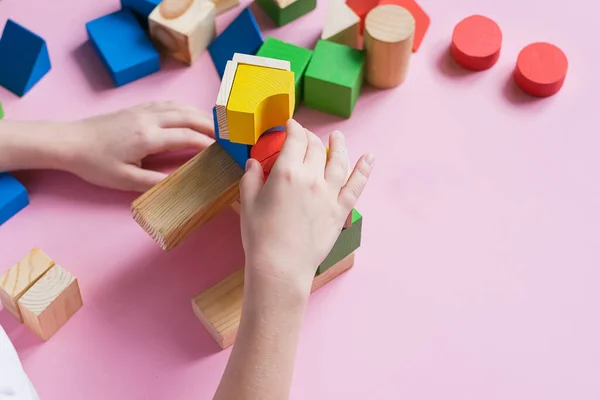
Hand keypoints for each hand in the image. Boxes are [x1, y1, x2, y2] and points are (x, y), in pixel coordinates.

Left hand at [65, 101, 213, 191]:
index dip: (208, 144)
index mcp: (148, 138)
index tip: (223, 151)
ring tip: (215, 125)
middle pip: (188, 116)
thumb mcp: (125, 180)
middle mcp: (149, 119)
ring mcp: (143, 111)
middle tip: (228, 134)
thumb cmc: (95, 164)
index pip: (187, 137)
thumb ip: (154, 182)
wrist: (69, 142)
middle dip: (211, 125)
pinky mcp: (136, 108)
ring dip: (200, 114)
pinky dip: (184, 108)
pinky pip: (167, 104)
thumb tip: (181, 184)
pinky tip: (188, 114)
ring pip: (179, 107)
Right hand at [239, 119, 373, 294]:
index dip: (293, 128)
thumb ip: (251, 178)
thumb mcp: (247, 203)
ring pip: (338, 161)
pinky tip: (369, 158)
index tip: (290, 125)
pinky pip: (356, 185)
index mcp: (286, 173)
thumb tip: (253, 162)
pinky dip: (364, 169)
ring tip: (337, 137)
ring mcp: (329, 194)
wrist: (280, 267)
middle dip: (309, 136)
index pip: (294, 140)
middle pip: (315, 147)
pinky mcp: (340, 211)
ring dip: (339, 145)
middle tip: (305, 136)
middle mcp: (311, 179)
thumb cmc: (260, 237)